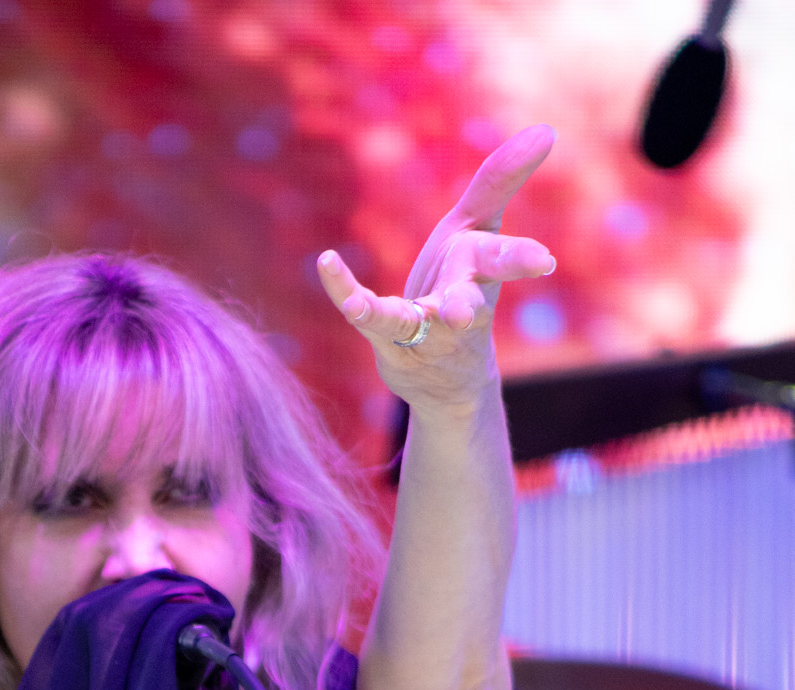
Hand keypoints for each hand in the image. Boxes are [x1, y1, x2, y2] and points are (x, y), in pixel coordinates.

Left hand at [317, 124, 556, 417]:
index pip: (502, 258)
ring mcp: (423, 330)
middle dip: (468, 305)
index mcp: (481, 271)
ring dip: (411, 318)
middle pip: (468, 300)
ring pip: (415, 322)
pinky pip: (368, 316)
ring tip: (395, 311)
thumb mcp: (478, 229)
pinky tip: (326, 262)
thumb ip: (500, 181)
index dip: (520, 259)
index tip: (543, 262)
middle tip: (466, 317)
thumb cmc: (462, 285)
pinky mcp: (390, 342)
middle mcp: (458, 305)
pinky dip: (346, 292)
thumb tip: (545, 130)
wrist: (444, 376)